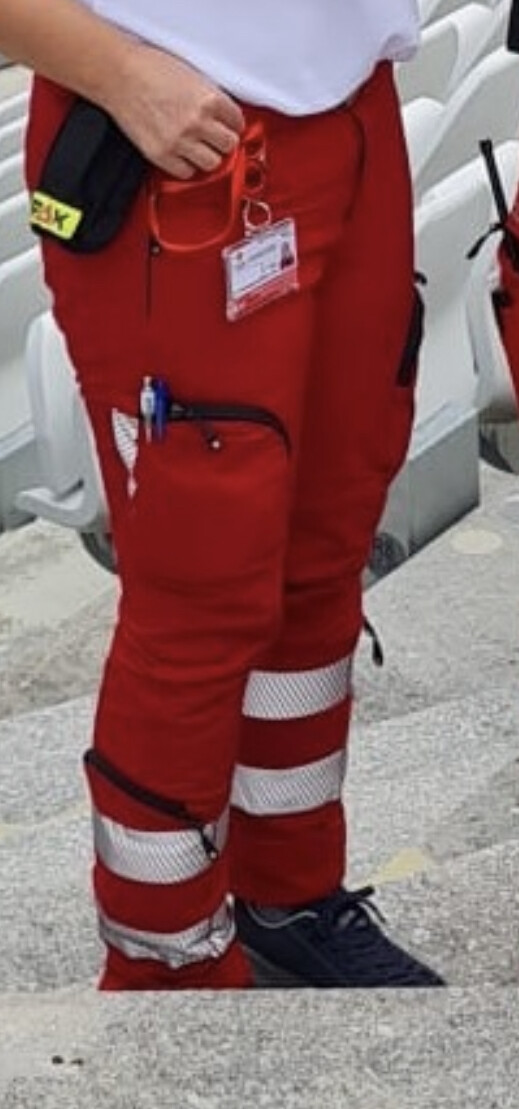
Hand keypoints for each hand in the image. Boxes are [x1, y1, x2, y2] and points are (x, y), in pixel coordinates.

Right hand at [103, 41, 245, 177]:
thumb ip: (209, 96)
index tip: (229, 126)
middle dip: (223, 141)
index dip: (233, 124)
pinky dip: (186, 166)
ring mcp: (180, 141)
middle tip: (216, 139)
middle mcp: (197, 122)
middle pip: (229, 146)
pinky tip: (182, 155)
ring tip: (199, 148)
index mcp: (209, 99)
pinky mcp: (162, 154)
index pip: (237, 122)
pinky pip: (186, 173)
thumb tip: (221, 114)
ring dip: (207, 156)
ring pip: (212, 164)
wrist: (118, 74)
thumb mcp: (191, 75)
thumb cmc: (148, 68)